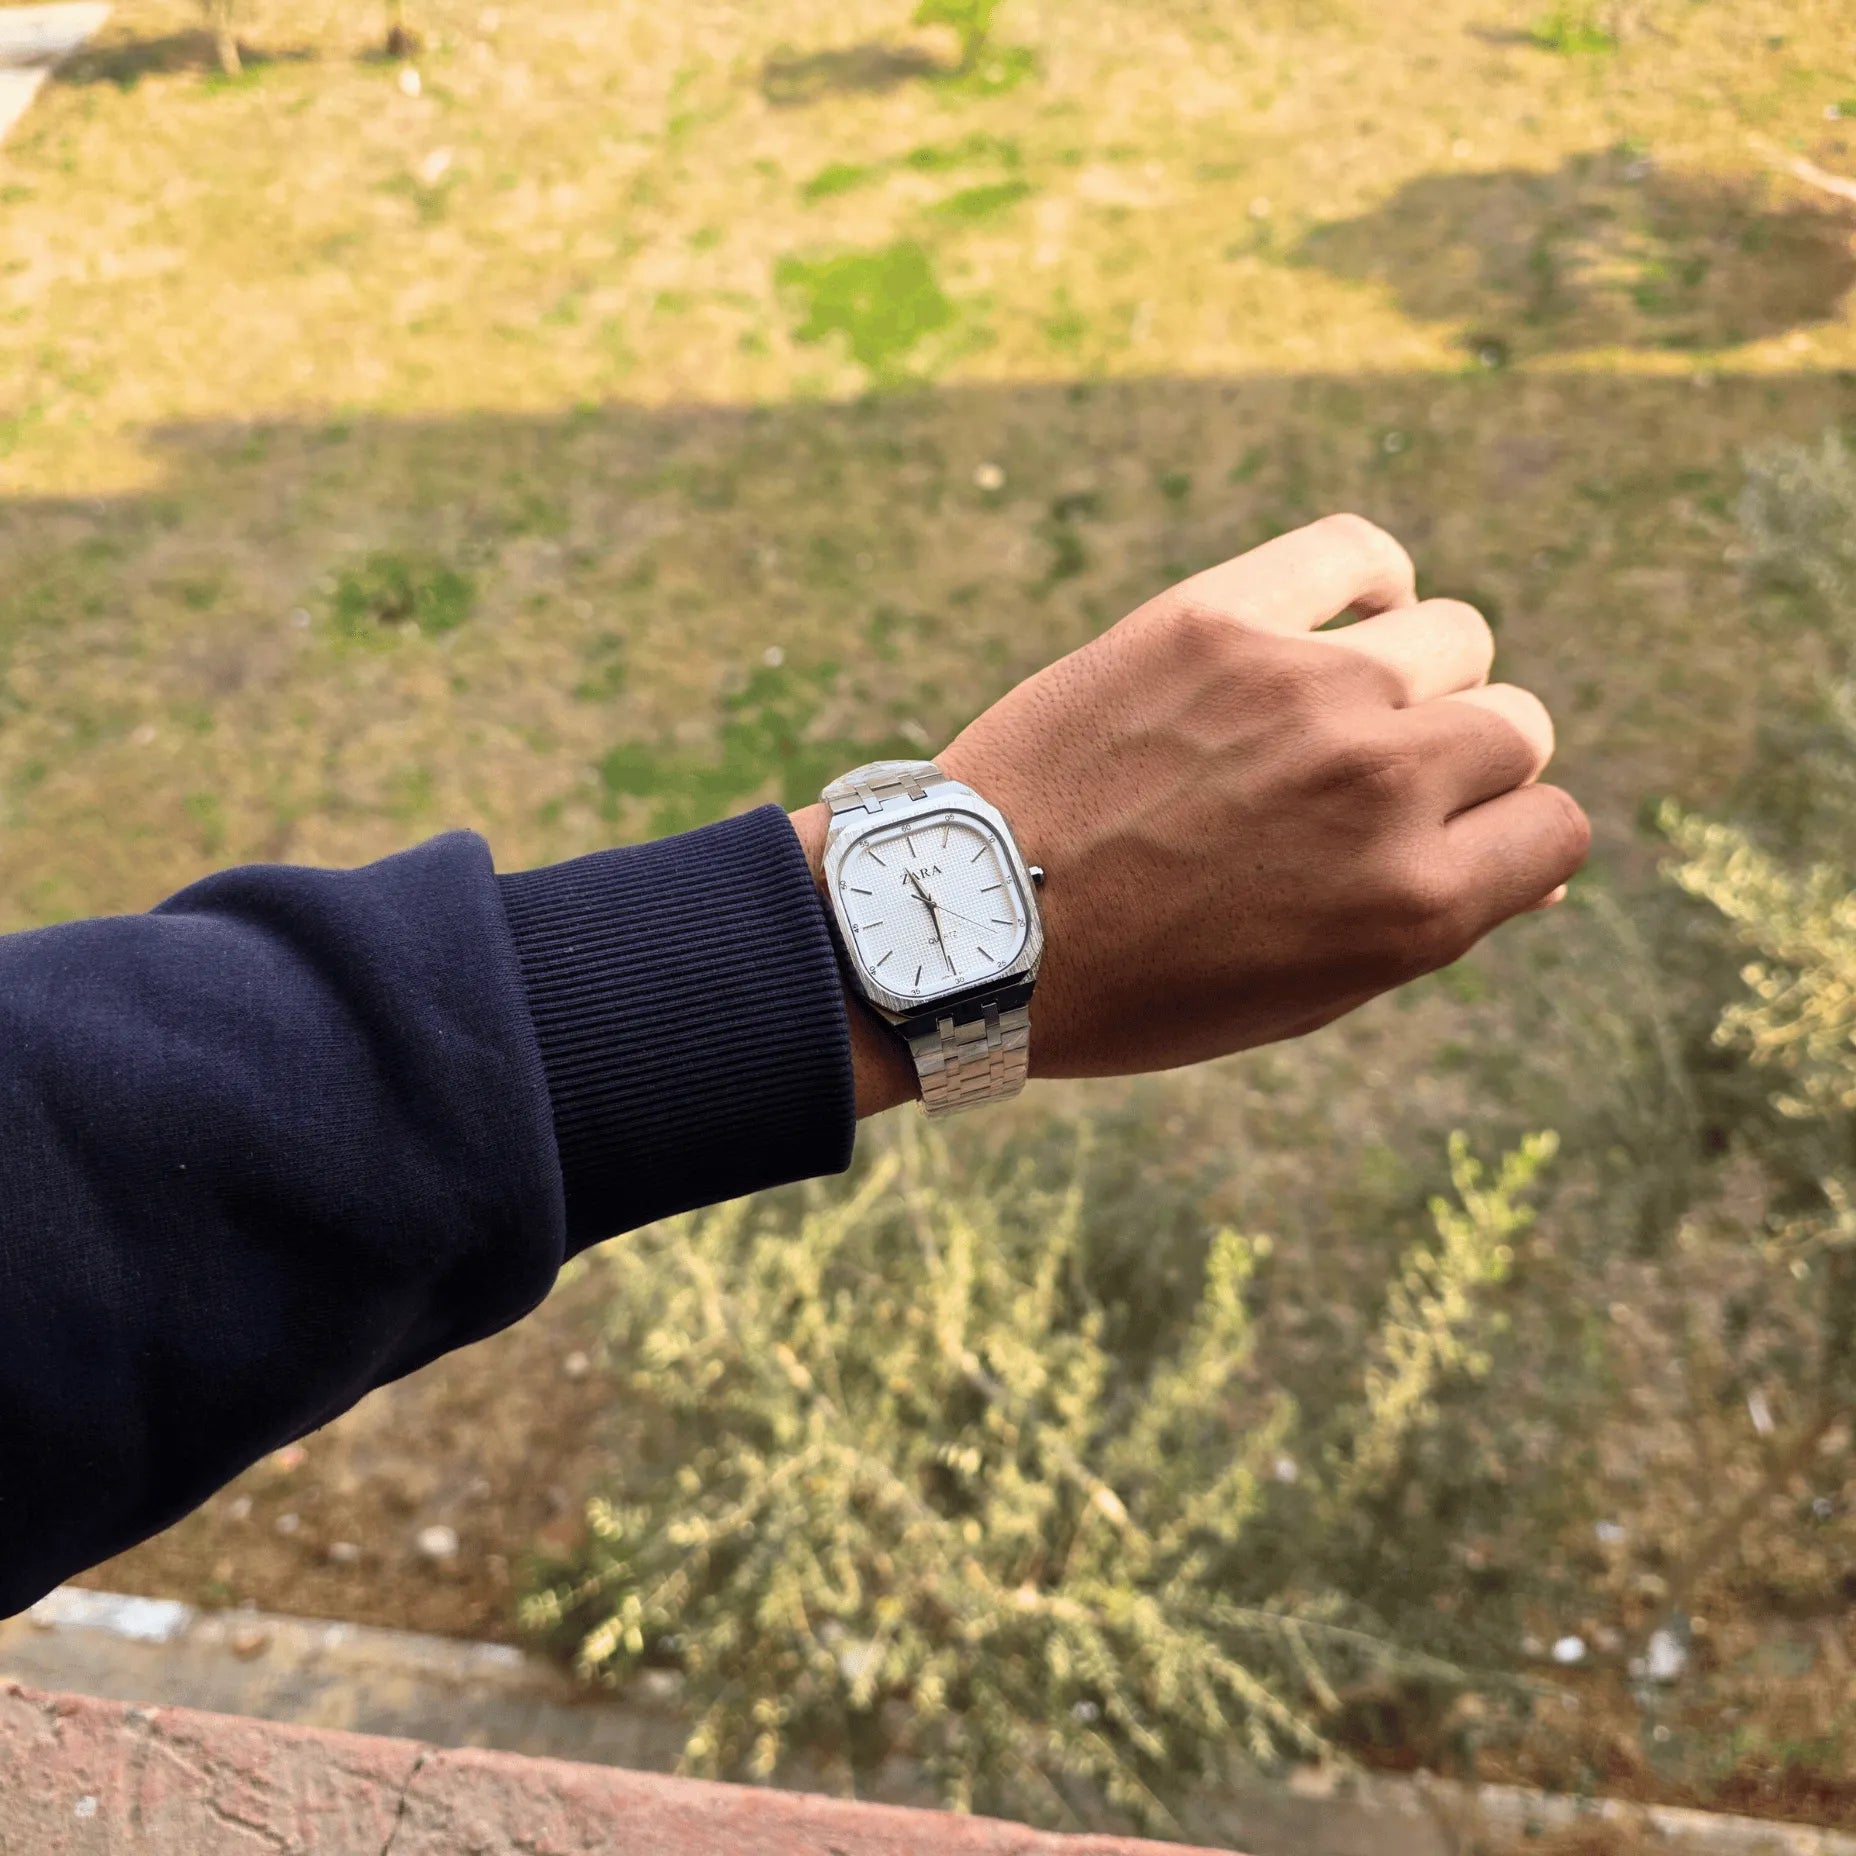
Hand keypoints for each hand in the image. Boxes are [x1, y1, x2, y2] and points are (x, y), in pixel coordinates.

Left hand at [793, 515, 1588, 1113]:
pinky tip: (1330, 618)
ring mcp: (1306, 689)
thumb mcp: (1305, 995)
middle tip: (1362, 791)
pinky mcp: (1219, 619)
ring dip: (1411, 678)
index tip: (1443, 844)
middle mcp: (1384, 785)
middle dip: (1459, 764)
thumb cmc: (1136, 985)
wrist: (969, 925)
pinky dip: (1364, 580)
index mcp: (1417, 904)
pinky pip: (1357, 552)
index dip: (1505, 839)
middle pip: (1513, 724)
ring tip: (1327, 714)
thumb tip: (1528, 865)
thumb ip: (1427, 922)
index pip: (1557, 826)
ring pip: (1452, 637)